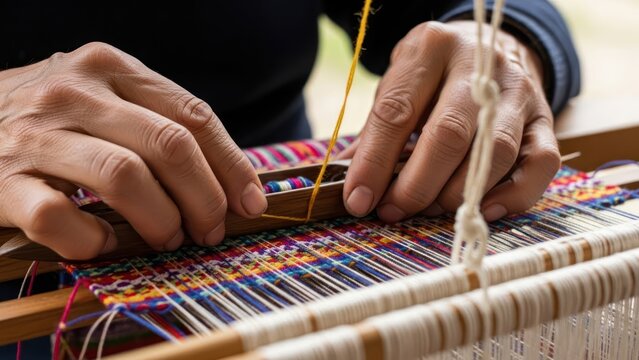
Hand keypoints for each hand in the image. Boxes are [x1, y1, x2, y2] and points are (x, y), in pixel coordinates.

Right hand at [0, 42, 266, 258]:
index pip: (193, 116)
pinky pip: (60, 218)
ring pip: (124, 178)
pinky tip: (102, 243)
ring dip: (160, 220)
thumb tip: (227, 184)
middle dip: (205, 198)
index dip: (232, 165)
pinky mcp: (2, 180)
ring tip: (167, 239)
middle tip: (210, 230)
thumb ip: (157, 124)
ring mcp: (36, 134)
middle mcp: (75, 91)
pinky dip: (93, 241)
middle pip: (169, 146)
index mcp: (111, 67)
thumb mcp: (104, 98)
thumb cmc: (51, 119)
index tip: (251, 203)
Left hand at [341, 21, 559, 222]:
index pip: (397, 111)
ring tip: (429, 210)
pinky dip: (510, 196)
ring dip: (456, 194)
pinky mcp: (545, 119)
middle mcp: (480, 65)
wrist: (490, 49)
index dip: (374, 162)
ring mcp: (519, 92)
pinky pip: (540, 165)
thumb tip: (354, 189)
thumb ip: (377, 133)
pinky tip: (480, 209)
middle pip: (449, 134)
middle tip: (394, 210)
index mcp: (431, 48)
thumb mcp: (399, 86)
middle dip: (416, 184)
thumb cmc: (433, 77)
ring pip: (494, 153)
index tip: (359, 199)